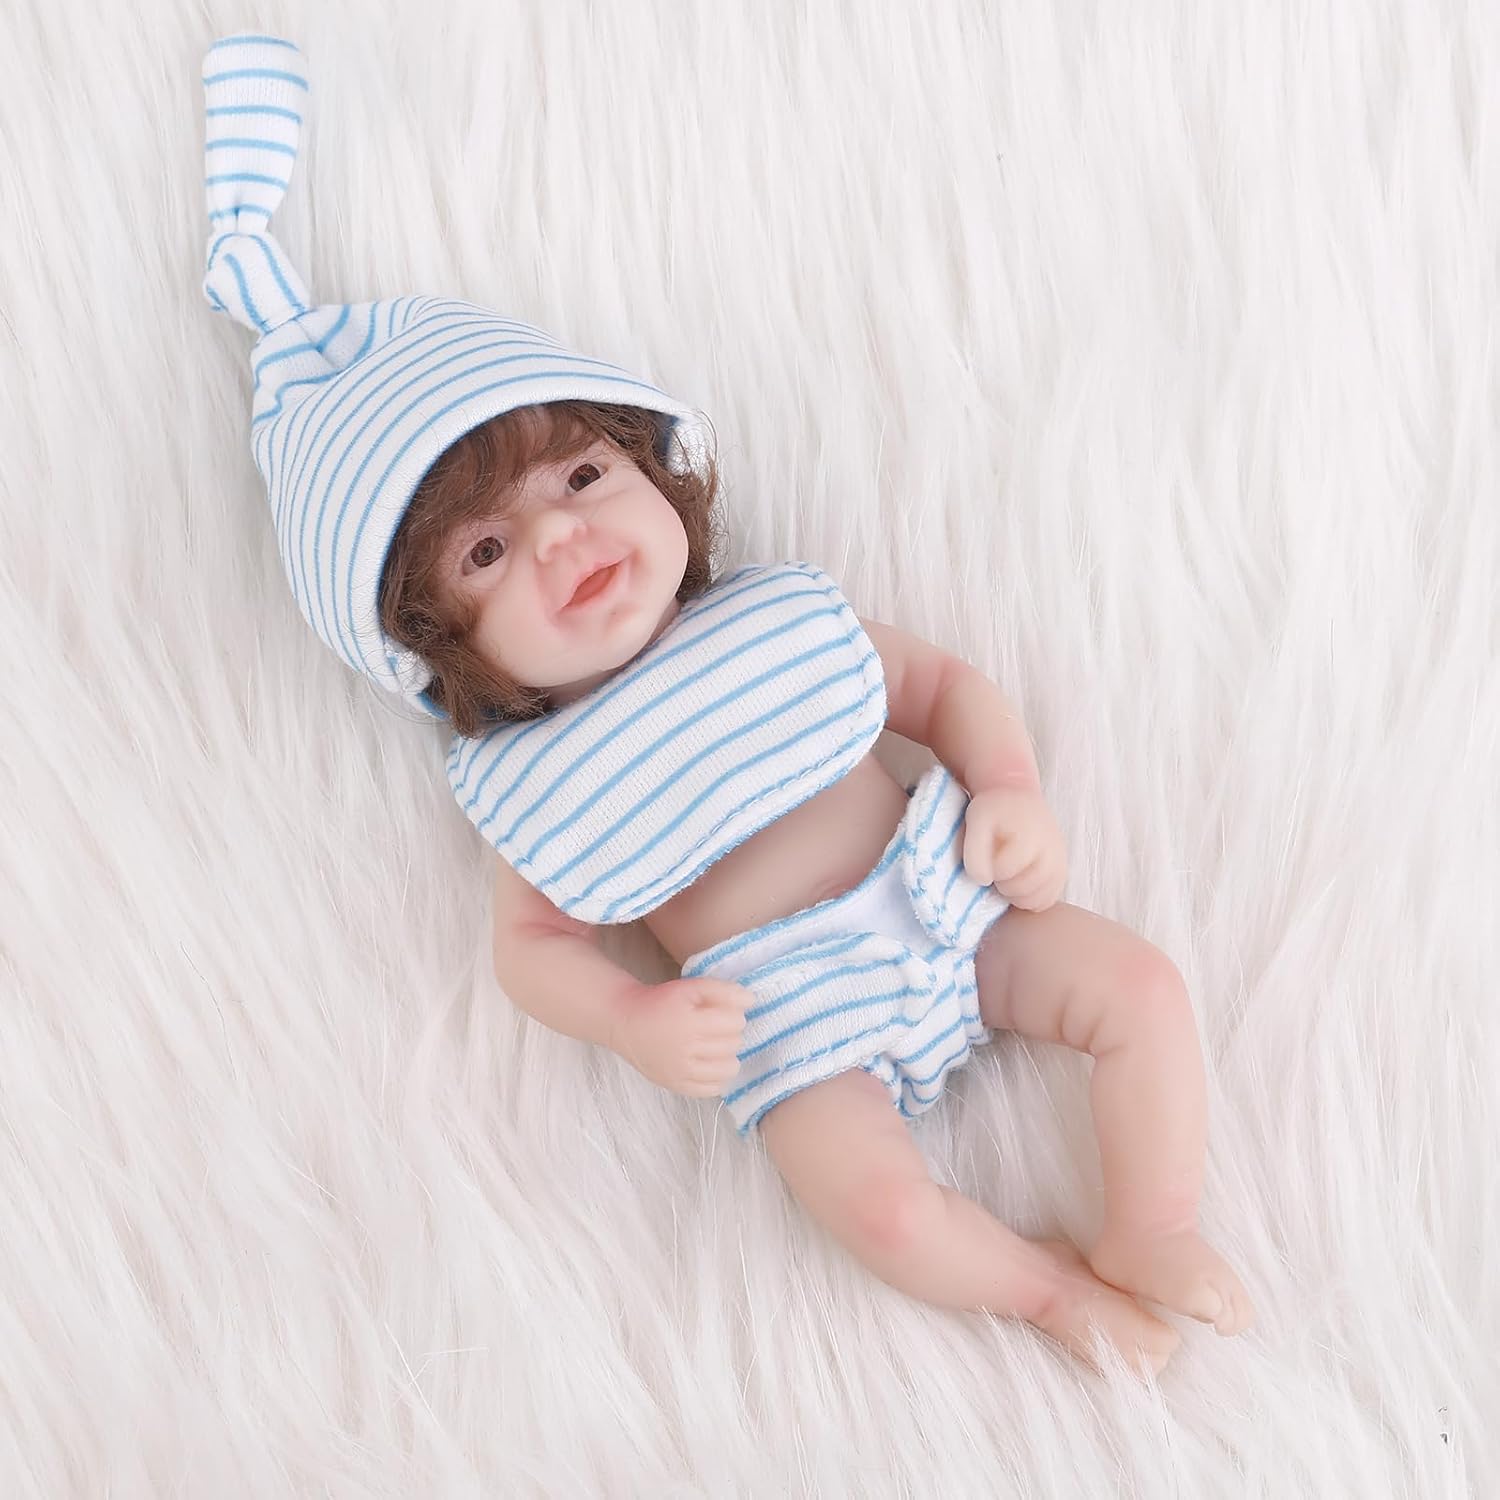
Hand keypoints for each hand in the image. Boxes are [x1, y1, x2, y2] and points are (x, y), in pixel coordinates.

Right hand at [613, 977, 750, 1096]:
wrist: (627, 1023)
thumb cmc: (661, 1002)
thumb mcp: (690, 987)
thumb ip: (722, 990)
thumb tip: (751, 1001)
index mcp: (690, 1023)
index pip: (735, 1023)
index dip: (734, 1014)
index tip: (722, 1011)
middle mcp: (686, 1051)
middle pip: (733, 1044)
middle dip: (730, 1032)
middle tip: (715, 1027)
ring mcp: (681, 1073)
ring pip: (728, 1068)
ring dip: (727, 1054)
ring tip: (715, 1045)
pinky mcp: (676, 1087)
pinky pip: (713, 1089)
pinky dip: (718, 1077)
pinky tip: (710, 1064)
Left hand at [961, 785, 1067, 910]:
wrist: (1019, 799)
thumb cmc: (995, 810)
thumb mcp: (976, 820)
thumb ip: (974, 851)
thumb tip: (983, 880)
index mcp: (1030, 835)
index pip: (1006, 869)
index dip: (991, 870)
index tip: (987, 858)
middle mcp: (1052, 850)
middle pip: (1026, 888)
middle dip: (1005, 885)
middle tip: (996, 871)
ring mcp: (1060, 863)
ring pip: (1039, 899)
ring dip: (1017, 896)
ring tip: (1007, 878)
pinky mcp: (1061, 872)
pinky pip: (1048, 900)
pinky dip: (1031, 900)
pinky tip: (1019, 884)